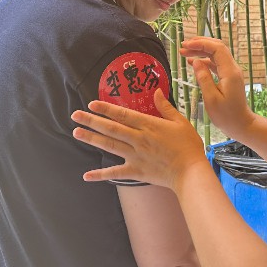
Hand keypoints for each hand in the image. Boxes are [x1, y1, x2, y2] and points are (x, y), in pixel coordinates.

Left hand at [73, 89, 208, 188]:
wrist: (190, 172)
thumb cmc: (188, 146)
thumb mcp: (180, 122)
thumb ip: (165, 107)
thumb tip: (156, 91)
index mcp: (149, 125)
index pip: (123, 114)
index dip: (106, 109)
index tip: (92, 103)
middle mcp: (138, 139)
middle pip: (111, 128)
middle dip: (91, 121)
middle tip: (75, 115)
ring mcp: (135, 156)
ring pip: (110, 145)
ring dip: (92, 139)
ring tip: (76, 133)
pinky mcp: (136, 171)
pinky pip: (116, 173)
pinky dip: (100, 174)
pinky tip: (86, 175)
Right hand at [180, 37, 254, 137]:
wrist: (241, 124)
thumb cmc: (226, 116)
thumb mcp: (211, 99)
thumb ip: (203, 78)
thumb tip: (196, 62)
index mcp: (229, 72)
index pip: (216, 48)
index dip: (200, 43)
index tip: (185, 45)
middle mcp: (232, 68)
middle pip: (217, 47)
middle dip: (200, 43)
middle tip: (183, 46)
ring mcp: (231, 72)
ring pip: (216, 54)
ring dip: (201, 51)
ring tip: (184, 52)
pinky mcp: (228, 77)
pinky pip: (216, 63)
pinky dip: (204, 60)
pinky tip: (192, 62)